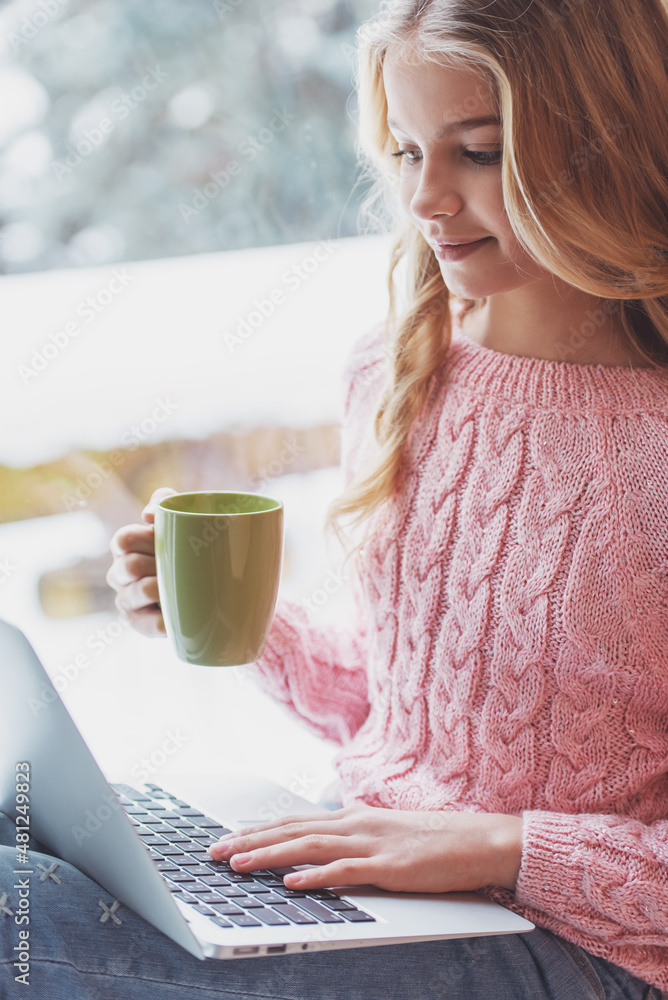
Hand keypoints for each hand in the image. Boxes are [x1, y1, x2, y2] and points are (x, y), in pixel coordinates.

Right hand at [106, 487, 176, 636]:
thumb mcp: (178, 518)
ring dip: (158, 588)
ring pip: (136, 593)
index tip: (164, 538)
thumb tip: (148, 515)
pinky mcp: (140, 624)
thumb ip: (164, 501)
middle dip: (154, 563)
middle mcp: (120, 574)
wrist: (207, 584)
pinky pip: (150, 625)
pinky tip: (177, 615)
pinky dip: (165, 620)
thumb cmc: (184, 546)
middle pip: (128, 566)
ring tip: (177, 586)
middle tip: (177, 563)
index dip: (144, 539)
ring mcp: (128, 600)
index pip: (123, 540)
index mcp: (125, 547)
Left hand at [208, 802, 522, 893]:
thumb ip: (356, 836)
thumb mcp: (387, 833)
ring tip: (237, 864)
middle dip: (250, 840)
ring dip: (269, 856)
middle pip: (292, 830)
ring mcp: (372, 844)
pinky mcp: (391, 868)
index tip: (227, 836)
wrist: (481, 839)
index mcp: (355, 817)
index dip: (260, 829)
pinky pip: (346, 872)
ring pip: (309, 847)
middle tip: (214, 850)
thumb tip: (326, 844)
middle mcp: (357, 824)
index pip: (296, 820)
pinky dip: (316, 877)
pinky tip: (292, 884)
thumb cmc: (436, 841)